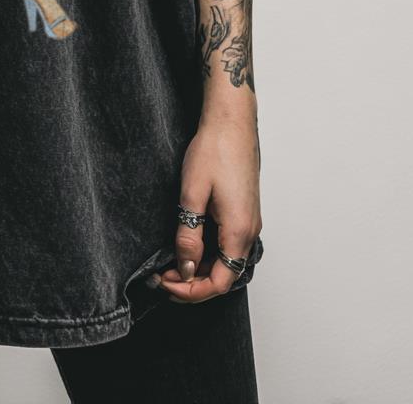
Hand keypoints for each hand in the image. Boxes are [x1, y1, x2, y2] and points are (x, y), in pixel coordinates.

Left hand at [155, 114, 261, 303]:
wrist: (231, 122)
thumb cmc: (214, 150)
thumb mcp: (192, 194)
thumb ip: (189, 235)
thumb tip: (186, 268)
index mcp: (239, 231)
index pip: (219, 282)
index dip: (191, 291)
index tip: (165, 283)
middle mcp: (250, 231)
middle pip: (224, 276)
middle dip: (192, 283)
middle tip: (162, 276)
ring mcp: (249, 221)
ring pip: (226, 261)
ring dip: (200, 268)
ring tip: (170, 263)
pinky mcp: (244, 212)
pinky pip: (228, 245)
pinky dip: (208, 253)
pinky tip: (188, 245)